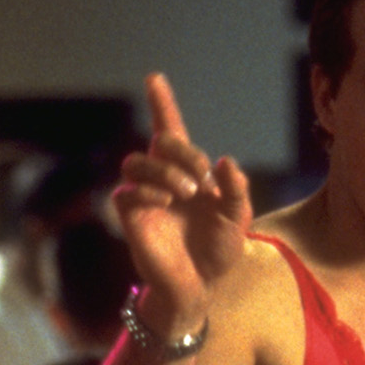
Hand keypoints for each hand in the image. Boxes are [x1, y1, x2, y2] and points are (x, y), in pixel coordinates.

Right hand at [113, 73, 254, 327]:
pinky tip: (167, 203)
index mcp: (188, 172)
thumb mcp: (238, 218)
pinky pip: (126, 192)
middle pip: (159, 142)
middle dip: (181, 150)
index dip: (162, 104)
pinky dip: (148, 192)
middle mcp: (163, 178)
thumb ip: (237, 190)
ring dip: (164, 171)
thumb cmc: (218, 250)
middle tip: (202, 177)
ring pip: (136, 162)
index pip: (170, 130)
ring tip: (187, 193)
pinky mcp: (131, 217)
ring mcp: (144, 196)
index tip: (154, 78)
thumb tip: (225, 162)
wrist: (202, 286)